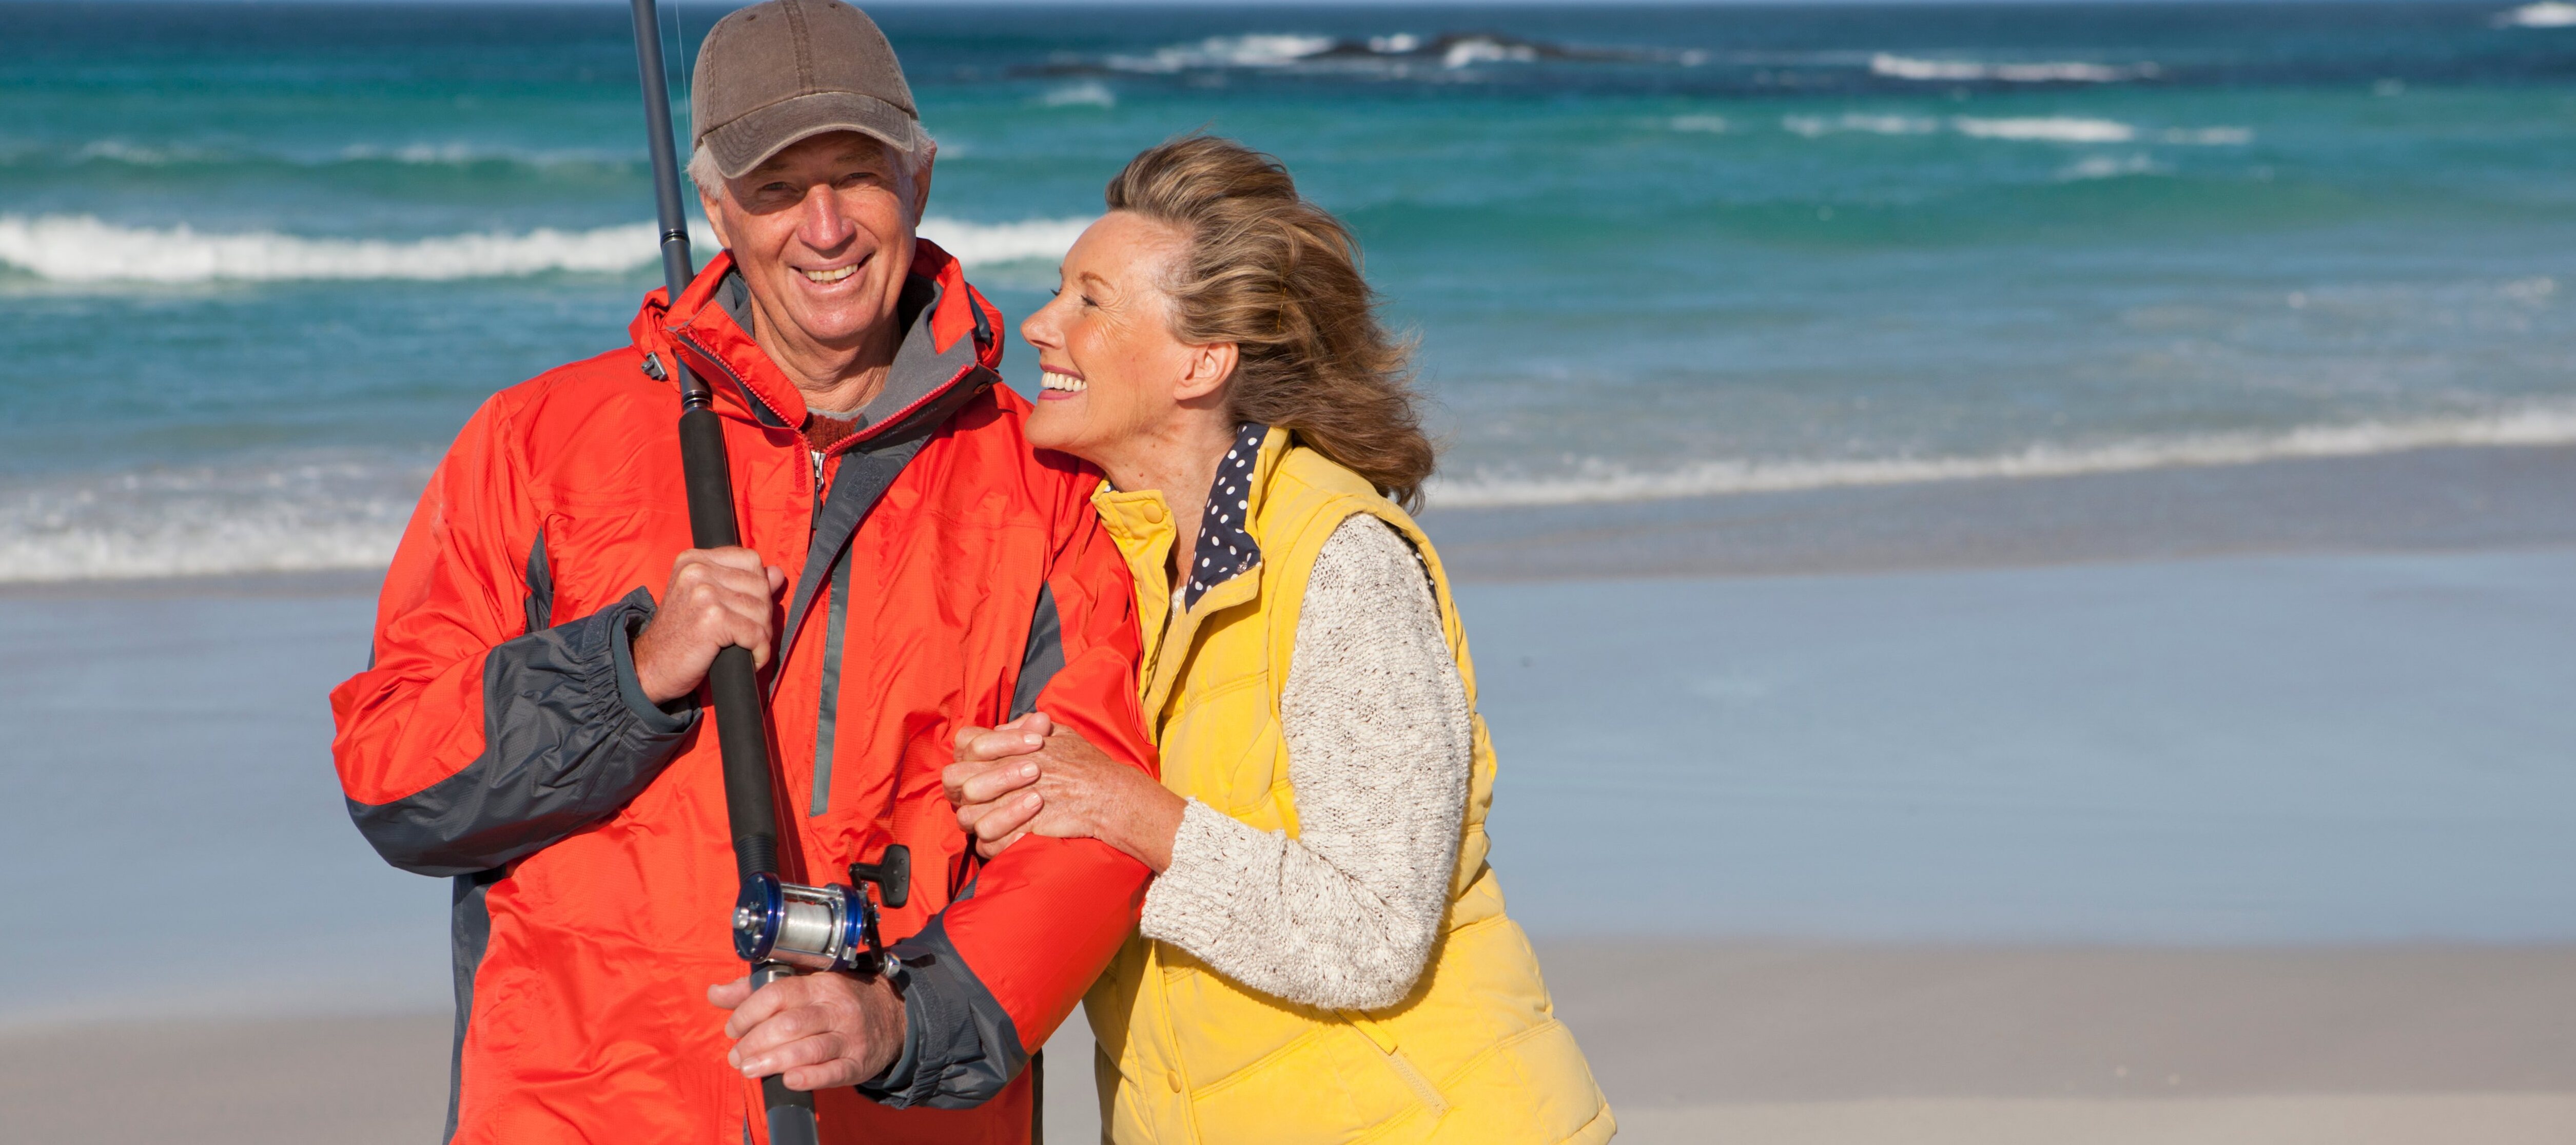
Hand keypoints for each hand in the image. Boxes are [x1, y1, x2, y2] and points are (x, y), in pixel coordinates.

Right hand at [631, 547, 785, 704]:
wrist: (650, 667)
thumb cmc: (680, 635)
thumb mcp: (706, 600)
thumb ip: (740, 583)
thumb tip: (778, 573)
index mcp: (694, 559)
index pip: (751, 560)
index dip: (759, 587)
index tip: (747, 608)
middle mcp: (697, 570)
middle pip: (759, 585)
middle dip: (762, 613)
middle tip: (748, 634)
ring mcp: (705, 593)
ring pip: (761, 610)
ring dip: (762, 635)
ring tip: (746, 646)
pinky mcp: (713, 619)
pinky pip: (756, 634)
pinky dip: (760, 652)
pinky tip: (751, 659)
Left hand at [707, 970, 905, 1091]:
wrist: (890, 1016)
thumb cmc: (835, 1001)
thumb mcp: (802, 985)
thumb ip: (756, 990)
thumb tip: (716, 993)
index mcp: (819, 985)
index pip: (778, 994)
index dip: (748, 1013)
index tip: (733, 1028)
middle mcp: (836, 1008)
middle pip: (789, 1024)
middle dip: (755, 1042)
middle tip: (737, 1056)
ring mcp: (849, 1036)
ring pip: (808, 1048)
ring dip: (773, 1061)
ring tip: (749, 1069)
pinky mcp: (858, 1063)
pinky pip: (833, 1072)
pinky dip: (808, 1077)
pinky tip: (787, 1080)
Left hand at [944, 713, 1182, 869]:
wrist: (1107, 794)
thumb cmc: (1084, 763)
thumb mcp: (1057, 732)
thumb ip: (1025, 727)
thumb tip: (1002, 728)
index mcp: (1010, 746)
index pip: (967, 743)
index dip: (970, 753)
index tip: (984, 762)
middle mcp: (1003, 772)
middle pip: (957, 780)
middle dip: (967, 788)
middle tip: (985, 795)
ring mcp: (1008, 802)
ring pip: (967, 816)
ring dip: (979, 818)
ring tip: (996, 818)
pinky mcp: (1018, 829)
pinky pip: (987, 844)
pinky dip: (992, 844)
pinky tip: (1003, 838)